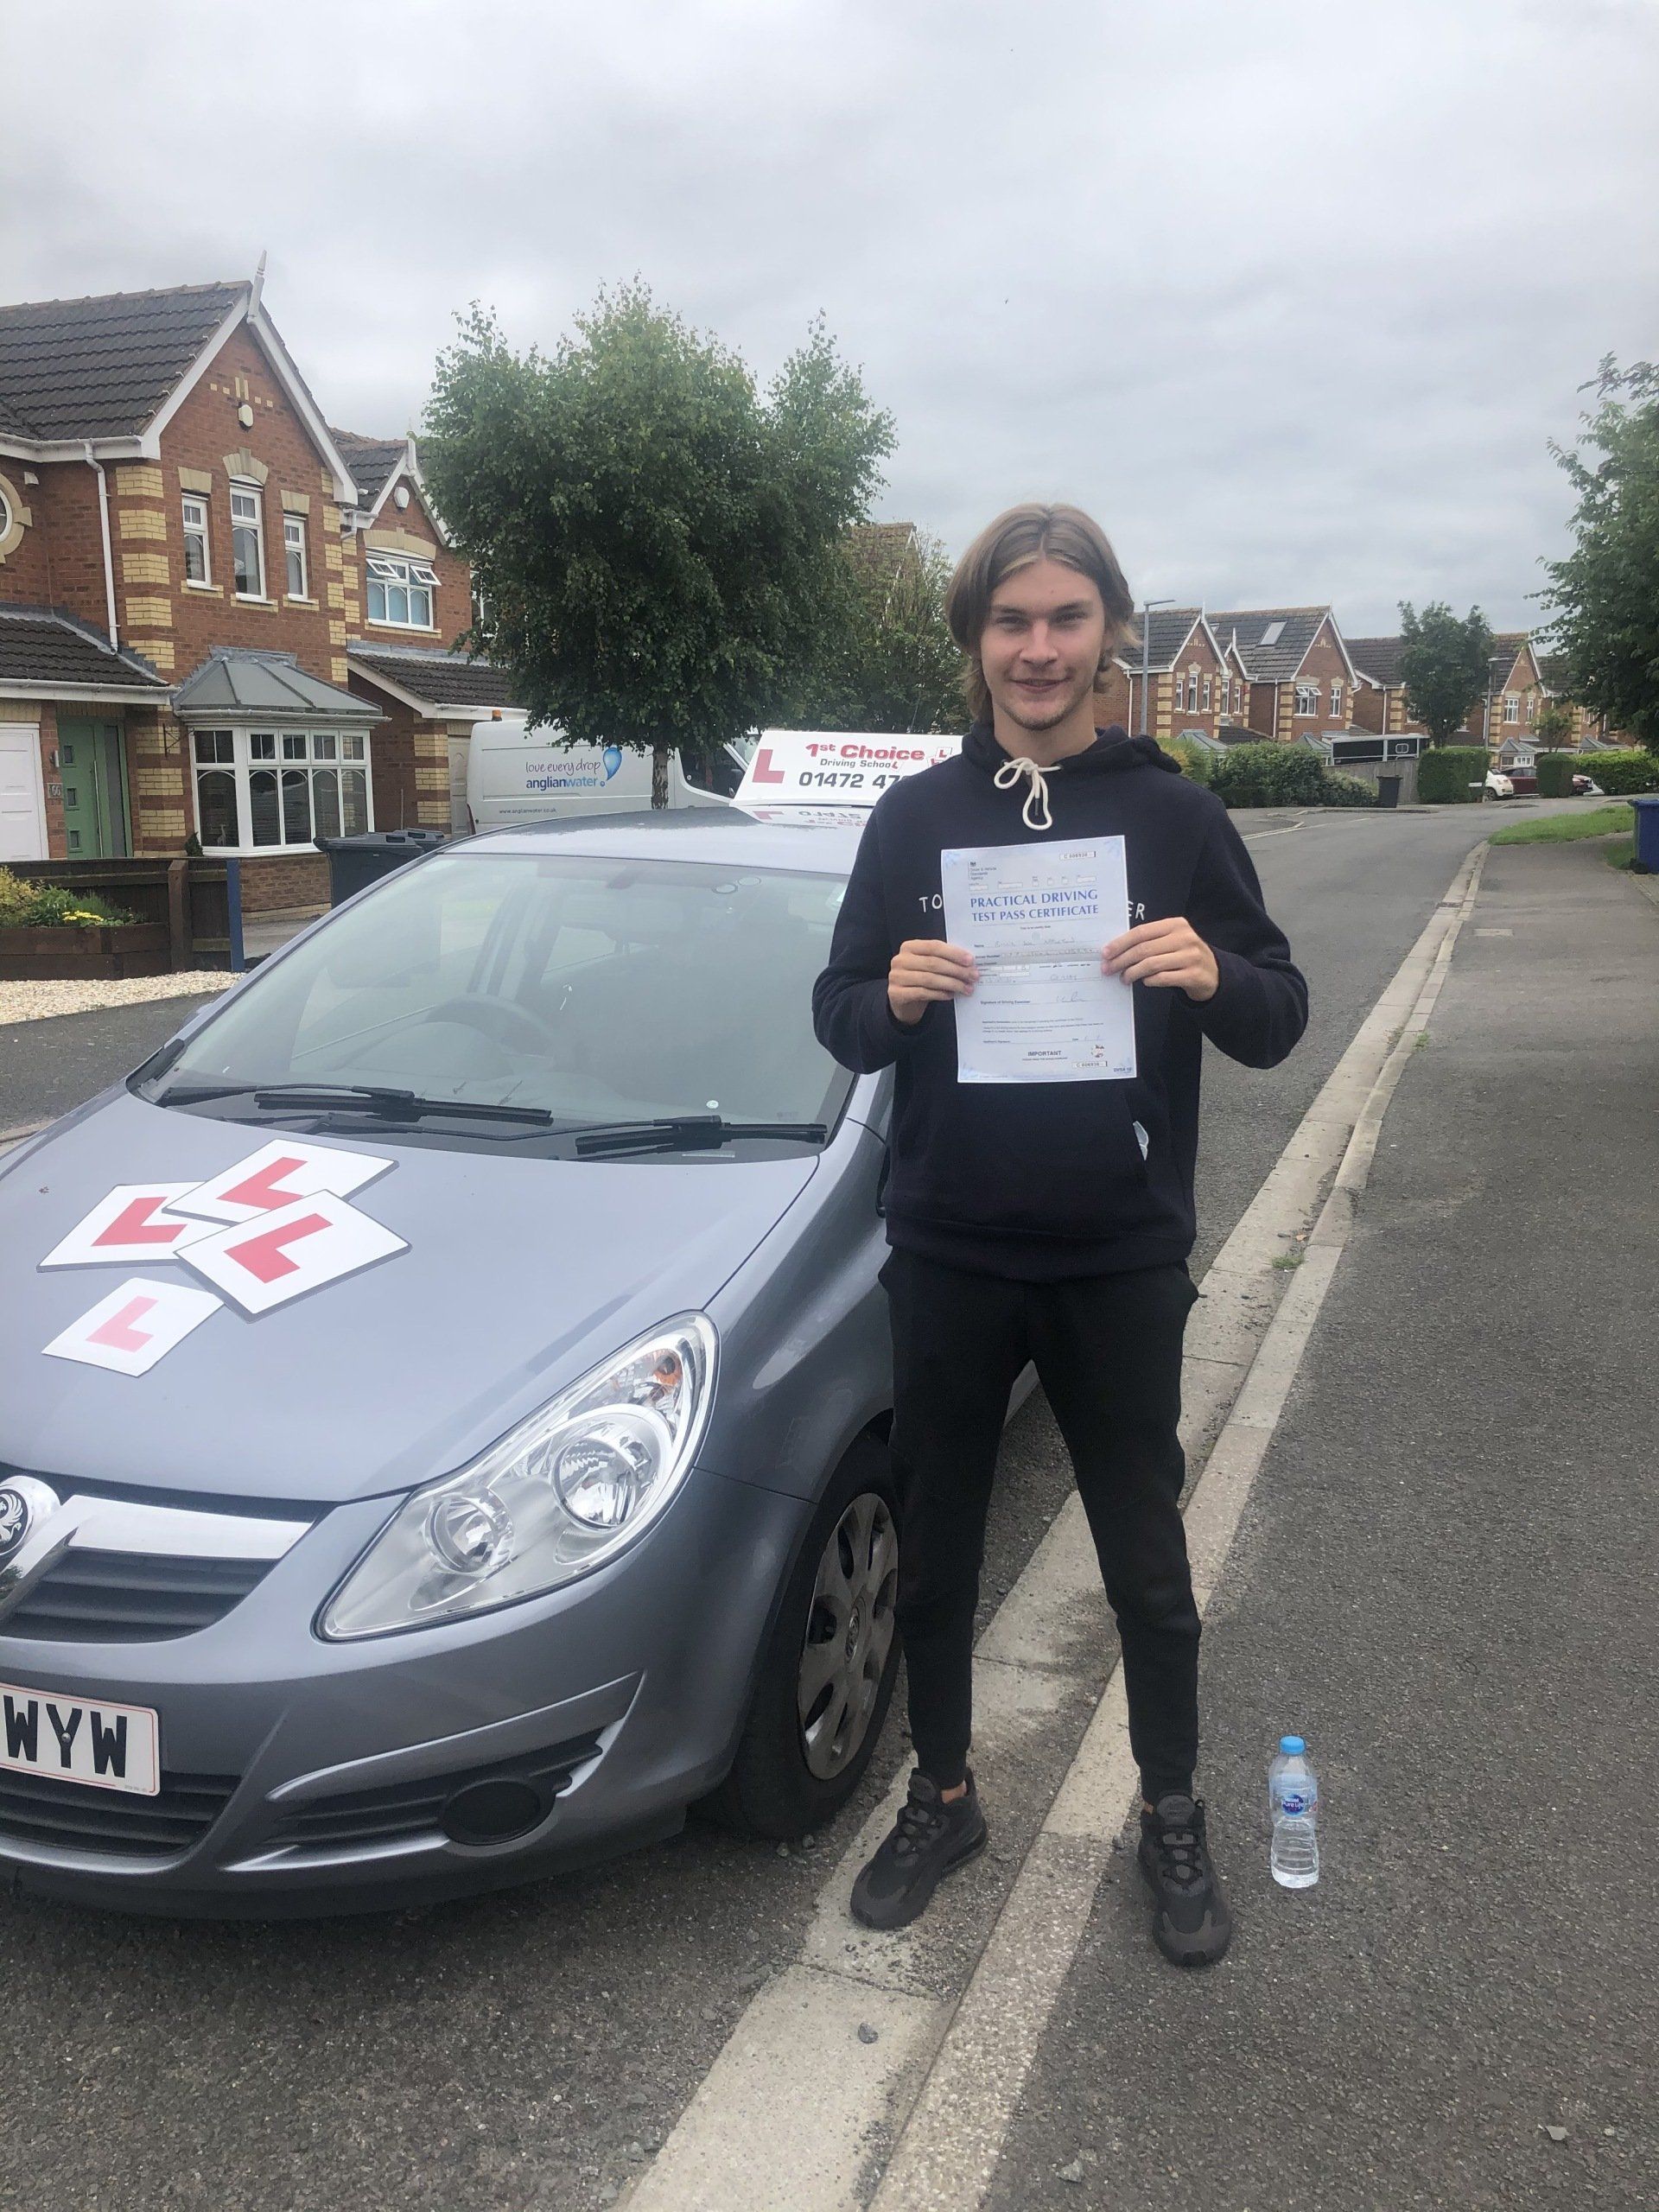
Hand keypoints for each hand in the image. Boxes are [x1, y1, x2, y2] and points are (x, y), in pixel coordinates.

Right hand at [888, 938, 977, 1024]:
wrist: (901, 1000)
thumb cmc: (919, 978)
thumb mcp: (928, 965)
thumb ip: (943, 960)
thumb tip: (969, 964)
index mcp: (909, 947)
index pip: (934, 946)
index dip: (953, 953)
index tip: (970, 960)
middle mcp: (900, 960)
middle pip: (933, 963)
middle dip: (957, 970)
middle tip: (973, 976)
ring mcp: (896, 977)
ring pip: (930, 979)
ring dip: (952, 984)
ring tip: (966, 988)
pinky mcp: (896, 993)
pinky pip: (923, 992)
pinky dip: (940, 994)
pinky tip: (951, 995)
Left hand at [1102, 917, 1219, 1001]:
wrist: (1213, 972)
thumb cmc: (1184, 955)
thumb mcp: (1171, 940)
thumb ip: (1150, 941)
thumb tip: (1116, 951)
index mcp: (1175, 925)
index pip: (1141, 932)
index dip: (1120, 943)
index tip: (1106, 953)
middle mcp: (1184, 938)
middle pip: (1143, 949)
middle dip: (1121, 960)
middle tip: (1108, 969)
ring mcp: (1190, 956)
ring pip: (1151, 964)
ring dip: (1132, 973)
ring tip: (1124, 978)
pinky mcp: (1193, 975)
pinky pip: (1163, 978)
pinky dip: (1149, 981)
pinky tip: (1144, 981)